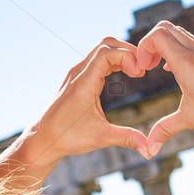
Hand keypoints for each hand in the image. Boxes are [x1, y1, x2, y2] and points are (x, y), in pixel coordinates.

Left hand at [21, 37, 149, 164]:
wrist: (43, 138)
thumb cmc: (68, 137)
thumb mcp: (101, 138)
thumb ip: (126, 138)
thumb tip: (150, 149)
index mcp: (83, 83)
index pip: (107, 53)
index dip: (127, 57)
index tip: (140, 73)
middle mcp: (79, 73)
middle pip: (106, 45)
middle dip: (128, 51)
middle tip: (143, 68)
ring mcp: (77, 74)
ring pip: (101, 50)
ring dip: (121, 55)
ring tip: (137, 71)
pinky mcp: (77, 78)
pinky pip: (97, 60)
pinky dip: (114, 61)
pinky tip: (125, 74)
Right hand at [136, 21, 193, 155]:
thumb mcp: (190, 120)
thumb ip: (165, 130)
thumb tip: (148, 150)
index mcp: (186, 61)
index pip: (156, 35)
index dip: (142, 48)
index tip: (142, 70)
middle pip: (165, 28)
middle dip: (150, 44)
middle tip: (147, 67)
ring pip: (179, 33)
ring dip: (164, 46)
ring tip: (159, 68)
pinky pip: (191, 42)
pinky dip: (178, 50)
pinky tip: (176, 72)